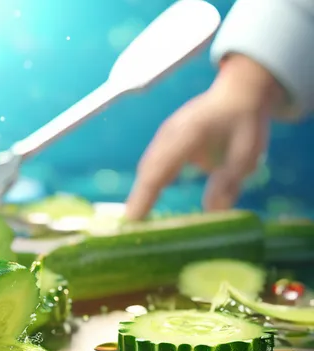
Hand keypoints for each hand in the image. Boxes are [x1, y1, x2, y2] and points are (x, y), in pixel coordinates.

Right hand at [125, 55, 282, 219]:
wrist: (238, 93)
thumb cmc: (244, 121)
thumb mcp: (247, 151)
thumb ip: (229, 180)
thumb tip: (214, 212)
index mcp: (189, 133)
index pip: (161, 167)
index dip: (145, 194)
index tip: (134, 219)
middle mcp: (168, 134)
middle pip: (147, 171)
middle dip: (137, 200)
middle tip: (130, 231)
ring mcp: (163, 137)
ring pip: (147, 169)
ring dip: (139, 195)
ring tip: (135, 223)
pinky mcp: (163, 143)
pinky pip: (151, 167)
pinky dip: (146, 187)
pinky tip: (144, 206)